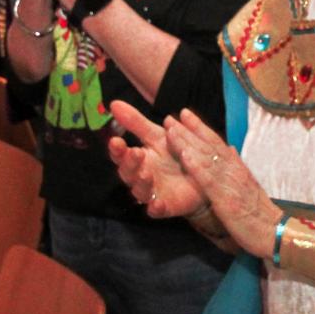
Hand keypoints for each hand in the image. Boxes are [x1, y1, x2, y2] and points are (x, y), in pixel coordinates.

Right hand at [107, 100, 207, 218]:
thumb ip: (136, 122)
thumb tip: (113, 103)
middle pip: (128, 173)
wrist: (201, 175)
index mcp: (137, 159)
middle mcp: (140, 177)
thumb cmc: (174, 153)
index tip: (116, 140)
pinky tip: (156, 203)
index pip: (121, 155)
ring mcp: (152, 193)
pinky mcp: (165, 207)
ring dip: (141, 183)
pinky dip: (155, 207)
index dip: (117, 150)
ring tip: (146, 173)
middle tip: (135, 153)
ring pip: (140, 191)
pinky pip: (157, 210)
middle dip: (129, 164)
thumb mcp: (157, 135)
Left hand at [163, 109, 277, 257]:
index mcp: (238, 168)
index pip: (217, 143)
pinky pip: (209, 180)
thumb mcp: (249, 186)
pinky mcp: (226, 199)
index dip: (200, 128)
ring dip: (187, 142)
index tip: (186, 115)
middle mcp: (234, 171)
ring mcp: (230, 183)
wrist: (275, 232)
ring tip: (172, 130)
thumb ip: (237, 168)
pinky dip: (196, 166)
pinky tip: (184, 155)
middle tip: (172, 117)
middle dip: (189, 130)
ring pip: (206, 158)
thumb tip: (229, 149)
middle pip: (209, 145)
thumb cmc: (260, 214)